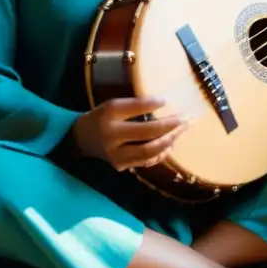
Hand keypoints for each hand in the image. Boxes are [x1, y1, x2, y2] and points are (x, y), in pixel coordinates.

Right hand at [71, 96, 186, 171]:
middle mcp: (112, 137)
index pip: (134, 109)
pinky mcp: (121, 167)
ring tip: (181, 131)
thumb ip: (135, 105)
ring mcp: (116, 155)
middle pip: (146, 134)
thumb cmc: (101, 117)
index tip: (167, 100)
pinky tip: (170, 143)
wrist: (82, 139)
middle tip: (184, 120)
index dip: (152, 105)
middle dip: (169, 127)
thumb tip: (163, 103)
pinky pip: (146, 161)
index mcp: (108, 116)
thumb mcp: (113, 105)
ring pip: (149, 152)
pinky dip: (161, 153)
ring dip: (169, 141)